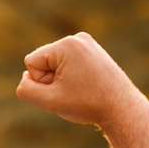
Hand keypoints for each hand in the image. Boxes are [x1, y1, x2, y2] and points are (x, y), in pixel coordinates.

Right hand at [15, 33, 147, 128]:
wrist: (122, 109)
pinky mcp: (95, 52)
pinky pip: (70, 64)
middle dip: (52, 80)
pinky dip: (73, 77)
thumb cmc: (87, 104)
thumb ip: (26, 90)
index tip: (62, 91)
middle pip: (44, 61)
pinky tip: (87, 86)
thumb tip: (26, 78)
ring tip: (82, 90)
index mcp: (66, 44)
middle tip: (74, 92)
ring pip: (57, 64)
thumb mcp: (49, 101)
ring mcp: (89, 44)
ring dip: (62, 80)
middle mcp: (78, 39)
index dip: (41, 82)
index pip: (31, 62)